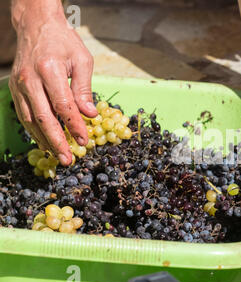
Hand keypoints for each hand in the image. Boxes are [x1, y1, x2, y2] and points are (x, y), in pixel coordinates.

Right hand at [9, 0, 97, 165]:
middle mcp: (30, 79)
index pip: (63, 105)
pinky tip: (44, 140)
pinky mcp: (14, 88)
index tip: (83, 141)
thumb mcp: (82, 60)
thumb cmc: (64, 42)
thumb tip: (90, 115)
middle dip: (57, 141)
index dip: (73, 126)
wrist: (36, 25)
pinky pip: (23, 114)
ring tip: (57, 155)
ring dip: (43, 140)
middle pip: (43, 117)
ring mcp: (19, 84)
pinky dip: (33, 130)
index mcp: (49, 70)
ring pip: (29, 119)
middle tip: (67, 159)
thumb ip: (85, 89)